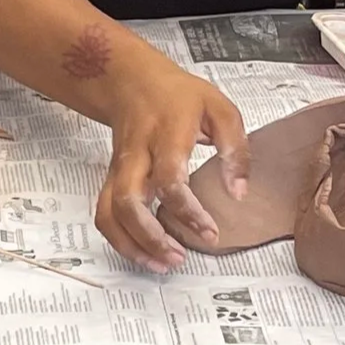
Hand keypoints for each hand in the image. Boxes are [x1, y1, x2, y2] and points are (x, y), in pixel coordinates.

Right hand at [94, 62, 248, 273]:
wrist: (130, 81)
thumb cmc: (177, 95)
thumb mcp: (219, 108)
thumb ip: (235, 149)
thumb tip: (239, 192)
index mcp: (165, 135)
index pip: (169, 179)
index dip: (188, 212)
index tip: (210, 232)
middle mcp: (136, 155)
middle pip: (128, 202)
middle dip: (150, 237)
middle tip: (178, 257)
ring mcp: (119, 169)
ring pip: (110, 213)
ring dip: (132, 245)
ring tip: (162, 264)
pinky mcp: (112, 179)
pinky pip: (105, 215)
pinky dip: (120, 240)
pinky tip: (144, 254)